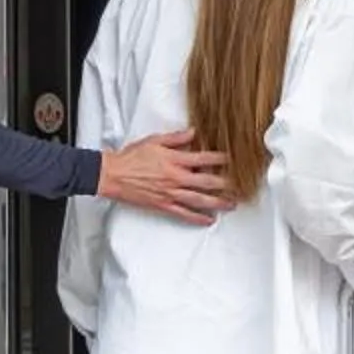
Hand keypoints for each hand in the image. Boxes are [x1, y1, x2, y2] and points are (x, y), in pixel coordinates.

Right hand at [99, 130, 232, 225]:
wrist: (112, 175)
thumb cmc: (131, 157)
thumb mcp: (154, 141)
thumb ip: (176, 138)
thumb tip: (193, 133)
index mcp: (175, 160)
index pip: (204, 159)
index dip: (221, 159)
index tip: (234, 159)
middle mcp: (176, 178)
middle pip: (208, 182)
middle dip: (226, 184)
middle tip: (241, 186)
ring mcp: (170, 193)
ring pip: (200, 200)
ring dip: (218, 202)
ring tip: (232, 204)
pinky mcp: (163, 205)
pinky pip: (184, 213)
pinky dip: (197, 217)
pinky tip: (209, 219)